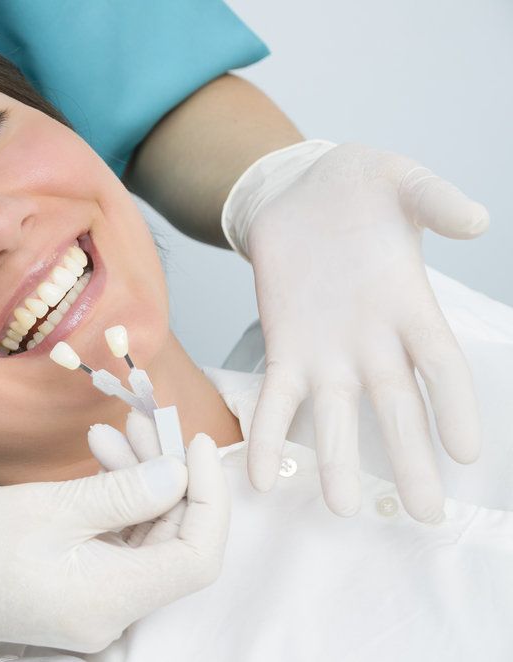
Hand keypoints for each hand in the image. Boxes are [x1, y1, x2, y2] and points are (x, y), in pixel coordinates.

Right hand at [0, 451, 227, 660]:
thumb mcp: (49, 507)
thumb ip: (125, 493)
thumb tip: (180, 474)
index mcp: (110, 599)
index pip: (197, 555)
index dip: (209, 497)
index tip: (198, 443)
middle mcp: (109, 613)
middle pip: (170, 544)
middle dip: (169, 478)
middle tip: (149, 421)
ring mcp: (90, 606)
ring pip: (141, 540)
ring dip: (138, 484)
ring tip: (114, 431)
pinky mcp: (72, 591)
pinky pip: (112, 546)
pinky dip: (113, 503)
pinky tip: (97, 459)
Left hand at [224, 140, 488, 521]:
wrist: (296, 190)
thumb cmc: (357, 187)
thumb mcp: (399, 180)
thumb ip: (435, 199)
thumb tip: (475, 219)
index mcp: (411, 306)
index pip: (441, 365)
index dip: (455, 406)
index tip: (468, 453)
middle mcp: (374, 341)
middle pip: (397, 409)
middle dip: (410, 459)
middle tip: (424, 512)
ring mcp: (327, 350)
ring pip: (337, 415)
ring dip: (337, 460)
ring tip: (340, 507)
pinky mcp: (284, 347)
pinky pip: (276, 398)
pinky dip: (269, 435)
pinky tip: (261, 475)